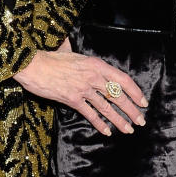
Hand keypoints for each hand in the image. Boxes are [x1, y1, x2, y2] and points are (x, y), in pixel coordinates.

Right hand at [13, 39, 146, 135]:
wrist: (33, 65)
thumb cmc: (49, 58)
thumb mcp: (70, 52)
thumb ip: (75, 52)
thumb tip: (70, 45)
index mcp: (96, 64)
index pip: (122, 79)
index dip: (135, 92)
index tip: (142, 102)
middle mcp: (93, 77)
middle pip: (118, 95)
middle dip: (132, 110)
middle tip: (141, 121)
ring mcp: (83, 89)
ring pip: (107, 107)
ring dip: (119, 120)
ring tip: (129, 130)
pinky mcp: (72, 99)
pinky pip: (90, 114)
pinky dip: (100, 124)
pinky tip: (107, 131)